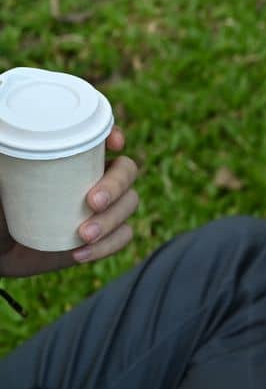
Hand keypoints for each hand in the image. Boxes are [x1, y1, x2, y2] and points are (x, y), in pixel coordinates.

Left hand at [0, 126, 138, 277]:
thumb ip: (3, 159)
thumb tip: (2, 137)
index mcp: (72, 158)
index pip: (103, 138)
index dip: (114, 135)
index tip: (114, 143)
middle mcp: (93, 178)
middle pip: (127, 171)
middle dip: (116, 186)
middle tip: (93, 202)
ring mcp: (103, 207)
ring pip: (129, 205)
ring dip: (111, 220)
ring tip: (83, 235)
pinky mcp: (105, 235)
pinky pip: (124, 236)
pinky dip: (109, 245)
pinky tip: (81, 252)